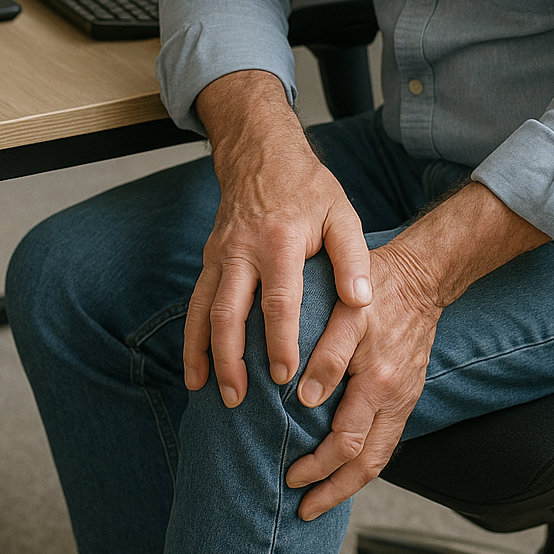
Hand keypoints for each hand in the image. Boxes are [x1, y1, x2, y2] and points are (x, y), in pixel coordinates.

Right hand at [184, 71, 371, 405]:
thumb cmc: (308, 189)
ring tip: (208, 392)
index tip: (285, 377)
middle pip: (229, 313)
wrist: (261, 153)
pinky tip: (195, 369)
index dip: (280, 340)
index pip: (278, 300)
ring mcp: (219, 255)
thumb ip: (352, 257)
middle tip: (238, 399)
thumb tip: (361, 301)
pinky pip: (196, 303)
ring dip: (202, 354)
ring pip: (203, 311)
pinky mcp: (209, 259)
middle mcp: (241, 250)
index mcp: (279, 241)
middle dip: (231, 360)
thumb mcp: (341, 214)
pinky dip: (192, 337)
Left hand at [285, 238, 441, 519]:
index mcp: (379, 383)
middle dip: (332, 490)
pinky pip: (387, 441)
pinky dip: (365, 463)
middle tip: (303, 508)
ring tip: (321, 499)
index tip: (290, 477)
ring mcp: (404, 400)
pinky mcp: (407, 396)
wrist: (421, 279)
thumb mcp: (348, 313)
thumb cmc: (377, 290)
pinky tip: (346, 468)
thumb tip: (306, 398)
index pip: (346, 443)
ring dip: (349, 484)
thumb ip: (328, 354)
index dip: (317, 466)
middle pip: (366, 464)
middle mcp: (395, 399)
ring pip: (379, 458)